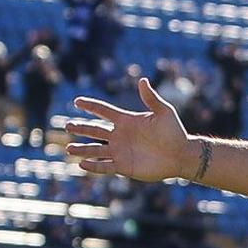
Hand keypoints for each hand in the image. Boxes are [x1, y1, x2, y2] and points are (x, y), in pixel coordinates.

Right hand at [66, 77, 192, 182]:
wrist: (181, 155)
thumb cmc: (174, 132)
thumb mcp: (163, 112)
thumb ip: (151, 98)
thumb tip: (143, 80)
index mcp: (126, 121)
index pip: (103, 111)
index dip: (90, 106)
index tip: (77, 101)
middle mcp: (120, 136)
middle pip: (95, 131)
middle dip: (81, 129)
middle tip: (67, 126)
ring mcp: (120, 152)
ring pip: (96, 150)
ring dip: (82, 149)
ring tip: (68, 149)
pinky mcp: (124, 166)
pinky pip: (105, 166)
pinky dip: (93, 166)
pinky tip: (82, 164)